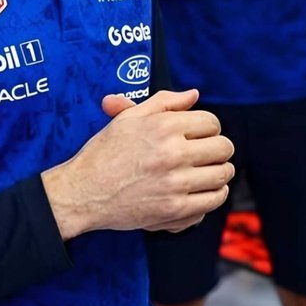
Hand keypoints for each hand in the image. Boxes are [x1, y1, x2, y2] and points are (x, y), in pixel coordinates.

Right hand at [41, 88, 233, 238]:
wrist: (82, 193)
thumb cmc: (104, 154)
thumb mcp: (129, 119)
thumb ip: (165, 102)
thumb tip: (194, 95)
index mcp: (164, 127)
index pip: (212, 122)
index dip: (209, 128)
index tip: (200, 135)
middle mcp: (173, 153)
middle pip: (223, 147)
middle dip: (218, 148)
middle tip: (207, 154)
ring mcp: (175, 183)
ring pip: (223, 174)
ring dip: (219, 172)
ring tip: (207, 172)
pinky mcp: (175, 209)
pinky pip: (214, 199)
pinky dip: (215, 194)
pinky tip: (204, 190)